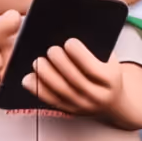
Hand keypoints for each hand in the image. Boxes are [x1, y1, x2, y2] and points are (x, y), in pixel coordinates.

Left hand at [22, 38, 141, 129]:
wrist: (113, 100)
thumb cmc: (106, 71)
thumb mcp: (109, 59)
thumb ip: (95, 48)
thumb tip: (71, 29)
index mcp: (111, 80)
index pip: (92, 67)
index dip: (79, 54)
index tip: (69, 42)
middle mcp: (98, 95)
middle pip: (74, 79)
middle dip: (60, 62)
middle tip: (51, 50)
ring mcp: (83, 106)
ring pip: (61, 91)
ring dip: (46, 75)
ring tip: (37, 62)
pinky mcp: (69, 110)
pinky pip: (51, 101)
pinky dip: (37, 89)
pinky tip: (28, 78)